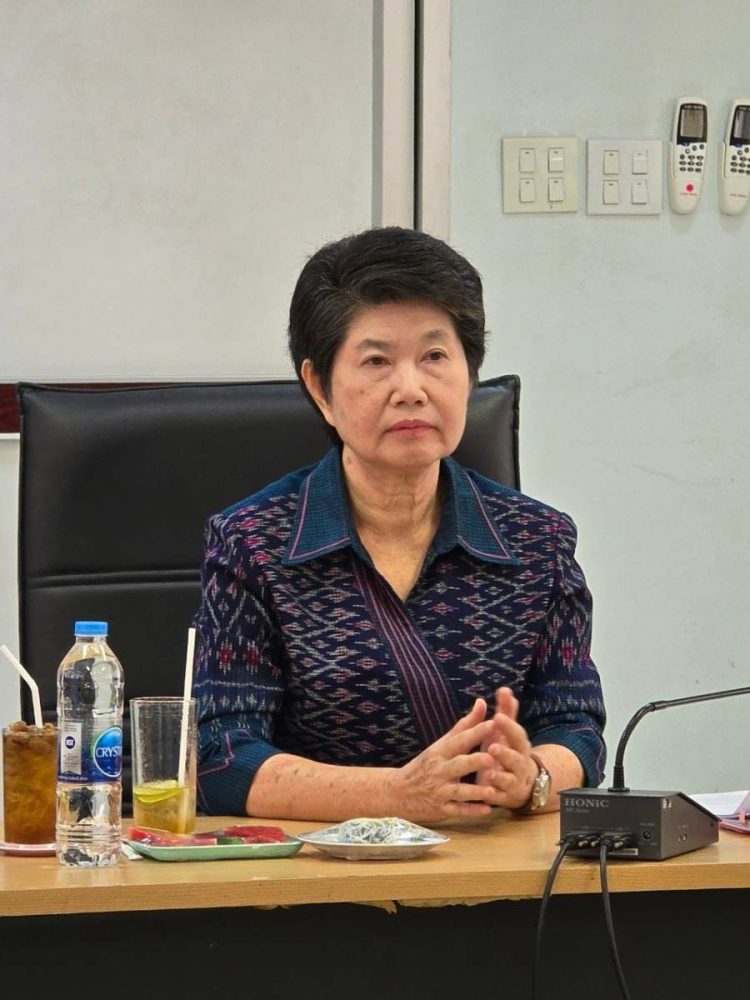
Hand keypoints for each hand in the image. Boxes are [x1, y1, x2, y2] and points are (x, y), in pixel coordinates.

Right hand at [386, 699, 500, 821]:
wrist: (397, 791)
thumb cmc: (425, 764)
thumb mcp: (441, 744)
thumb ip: (464, 726)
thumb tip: (482, 702)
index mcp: (440, 751)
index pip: (459, 740)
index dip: (475, 733)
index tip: (492, 724)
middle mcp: (439, 770)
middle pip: (458, 765)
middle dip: (473, 761)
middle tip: (491, 758)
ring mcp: (439, 791)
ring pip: (458, 791)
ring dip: (475, 791)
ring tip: (492, 790)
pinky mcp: (440, 809)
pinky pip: (457, 811)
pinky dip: (471, 811)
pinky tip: (486, 809)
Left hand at [477, 687, 538, 810]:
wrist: (521, 784)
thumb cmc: (508, 752)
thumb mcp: (506, 733)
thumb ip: (506, 713)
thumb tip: (504, 689)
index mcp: (519, 746)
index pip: (517, 734)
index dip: (509, 726)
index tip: (497, 716)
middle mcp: (520, 763)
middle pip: (516, 758)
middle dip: (505, 753)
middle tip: (493, 747)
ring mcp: (514, 782)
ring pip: (509, 780)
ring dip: (500, 777)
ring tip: (490, 773)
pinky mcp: (505, 798)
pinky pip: (500, 798)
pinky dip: (494, 796)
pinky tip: (486, 794)